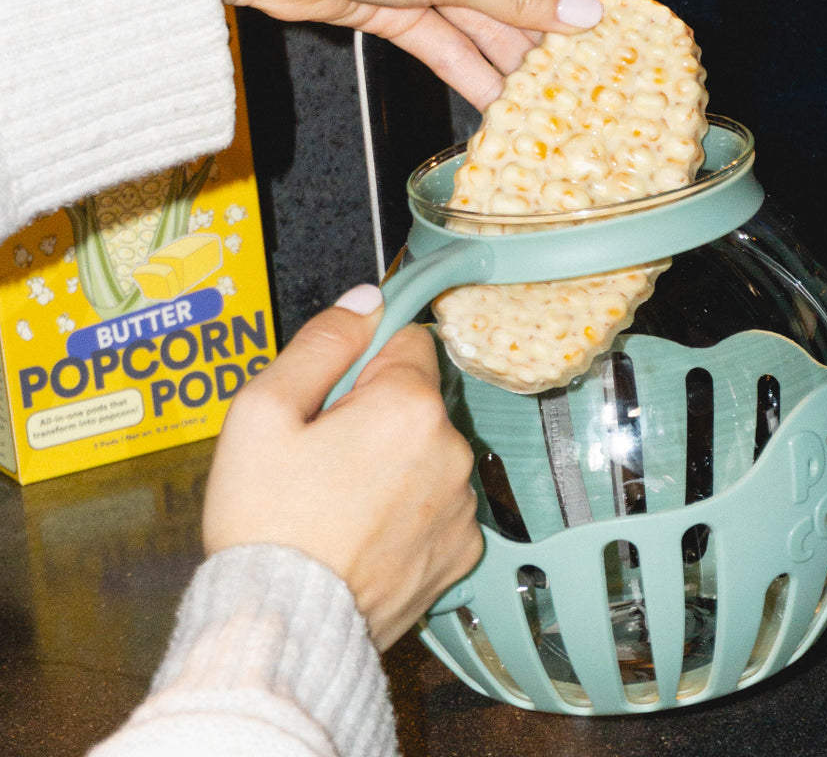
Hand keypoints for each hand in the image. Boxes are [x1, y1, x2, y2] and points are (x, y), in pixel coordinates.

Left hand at [190, 0, 617, 106]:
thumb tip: (582, 13)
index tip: (623, 27)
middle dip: (552, 31)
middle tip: (592, 75)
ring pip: (487, 18)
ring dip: (513, 57)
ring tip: (551, 98)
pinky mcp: (399, 1)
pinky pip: (449, 38)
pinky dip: (471, 66)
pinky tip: (500, 99)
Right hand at [202, 285, 482, 649]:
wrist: (282, 629)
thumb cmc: (265, 523)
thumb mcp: (262, 413)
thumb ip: (321, 343)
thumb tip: (368, 299)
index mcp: (410, 404)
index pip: (408, 340)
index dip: (363, 363)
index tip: (331, 397)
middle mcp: (452, 448)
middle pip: (418, 400)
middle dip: (377, 415)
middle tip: (322, 458)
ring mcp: (460, 504)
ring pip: (429, 453)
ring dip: (395, 464)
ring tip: (337, 505)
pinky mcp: (460, 552)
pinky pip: (437, 506)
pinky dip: (408, 514)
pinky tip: (363, 536)